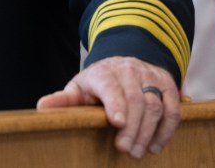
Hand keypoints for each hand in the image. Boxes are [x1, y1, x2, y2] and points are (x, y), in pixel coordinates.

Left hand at [36, 56, 180, 158]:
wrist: (123, 62)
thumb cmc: (97, 82)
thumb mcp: (78, 88)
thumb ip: (63, 99)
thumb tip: (41, 108)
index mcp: (103, 72)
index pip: (111, 86)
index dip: (116, 104)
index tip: (117, 123)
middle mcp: (129, 71)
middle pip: (136, 100)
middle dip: (133, 128)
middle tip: (126, 150)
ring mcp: (150, 76)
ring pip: (156, 104)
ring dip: (150, 131)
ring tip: (140, 151)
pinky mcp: (168, 84)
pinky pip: (173, 108)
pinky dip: (167, 128)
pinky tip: (156, 145)